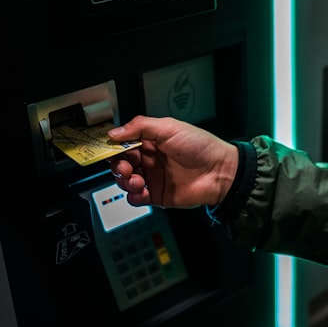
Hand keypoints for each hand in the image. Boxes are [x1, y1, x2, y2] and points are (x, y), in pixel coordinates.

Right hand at [107, 115, 238, 207]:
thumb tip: (115, 133)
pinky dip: (134, 196)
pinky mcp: (158, 195)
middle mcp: (150, 159)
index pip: (123, 144)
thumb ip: (140, 127)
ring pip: (126, 181)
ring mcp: (153, 178)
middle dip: (118, 166)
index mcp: (151, 141)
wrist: (220, 171)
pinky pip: (137, 198)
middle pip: (121, 163)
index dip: (113, 147)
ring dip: (125, 181)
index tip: (107, 150)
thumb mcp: (169, 128)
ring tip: (137, 179)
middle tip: (125, 166)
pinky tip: (142, 191)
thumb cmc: (201, 147)